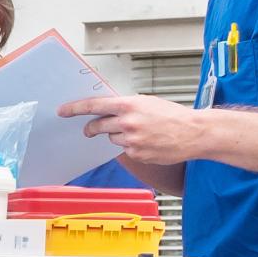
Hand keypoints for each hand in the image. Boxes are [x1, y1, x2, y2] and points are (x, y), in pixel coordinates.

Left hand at [60, 93, 211, 165]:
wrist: (195, 133)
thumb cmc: (174, 116)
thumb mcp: (148, 102)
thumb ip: (127, 106)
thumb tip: (109, 109)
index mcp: (129, 105)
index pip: (94, 105)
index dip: (75, 108)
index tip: (63, 111)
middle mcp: (127, 123)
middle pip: (97, 126)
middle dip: (91, 128)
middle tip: (90, 129)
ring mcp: (132, 140)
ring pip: (112, 138)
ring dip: (118, 136)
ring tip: (140, 132)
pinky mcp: (137, 154)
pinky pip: (125, 150)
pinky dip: (132, 146)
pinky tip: (148, 142)